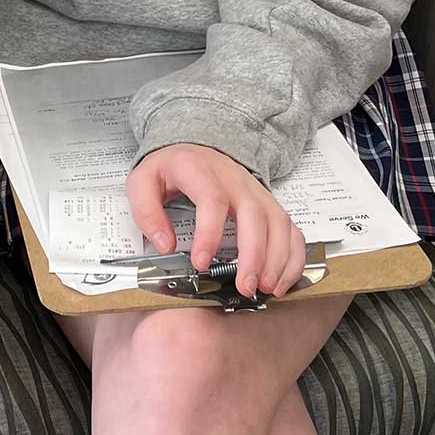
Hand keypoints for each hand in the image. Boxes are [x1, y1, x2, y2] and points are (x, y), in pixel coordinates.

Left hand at [126, 144, 307, 299]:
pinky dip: (292, 255)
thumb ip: (147, 212)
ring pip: (278, 221)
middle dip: (253, 254)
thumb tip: (165, 245)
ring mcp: (255, 190)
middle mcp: (233, 179)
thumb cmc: (170, 168)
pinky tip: (282, 279)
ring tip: (265, 287)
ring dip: (277, 258)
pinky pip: (290, 228)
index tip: (200, 262)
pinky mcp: (268, 203)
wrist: (192, 146)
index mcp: (198, 170)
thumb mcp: (142, 182)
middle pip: (254, 214)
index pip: (211, 199)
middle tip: (245, 285)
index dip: (209, 233)